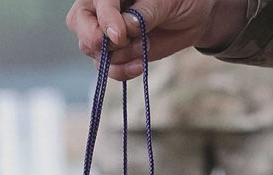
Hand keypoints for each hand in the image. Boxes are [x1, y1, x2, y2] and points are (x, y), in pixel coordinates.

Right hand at [66, 0, 247, 79]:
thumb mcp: (166, 1)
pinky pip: (107, 67)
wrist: (194, 17)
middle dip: (94, 38)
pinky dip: (121, 71)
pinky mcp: (116, 54)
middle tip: (119, 43)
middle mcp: (102, 9)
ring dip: (116, 56)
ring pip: (91, 49)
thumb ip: (144, 13)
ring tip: (144, 49)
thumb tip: (125, 28)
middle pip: (78, 22)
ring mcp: (106, 33)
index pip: (96, 1)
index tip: (119, 35)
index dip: (104, 18)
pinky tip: (138, 66)